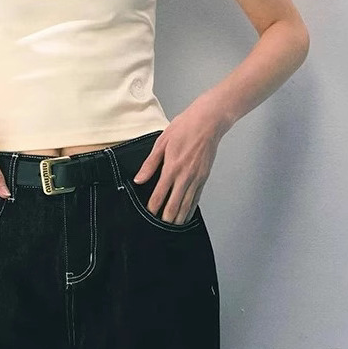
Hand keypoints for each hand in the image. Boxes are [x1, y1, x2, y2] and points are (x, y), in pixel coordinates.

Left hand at [132, 101, 226, 224]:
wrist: (208, 122)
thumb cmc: (184, 128)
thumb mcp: (161, 142)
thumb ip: (149, 164)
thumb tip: (139, 179)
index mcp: (172, 168)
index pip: (159, 195)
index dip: (152, 208)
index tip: (147, 215)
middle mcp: (185, 176)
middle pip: (174, 205)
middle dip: (165, 219)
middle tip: (158, 227)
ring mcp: (196, 178)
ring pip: (186, 205)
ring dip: (178, 218)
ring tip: (171, 227)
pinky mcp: (204, 178)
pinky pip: (196, 198)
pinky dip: (190, 209)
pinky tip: (185, 216)